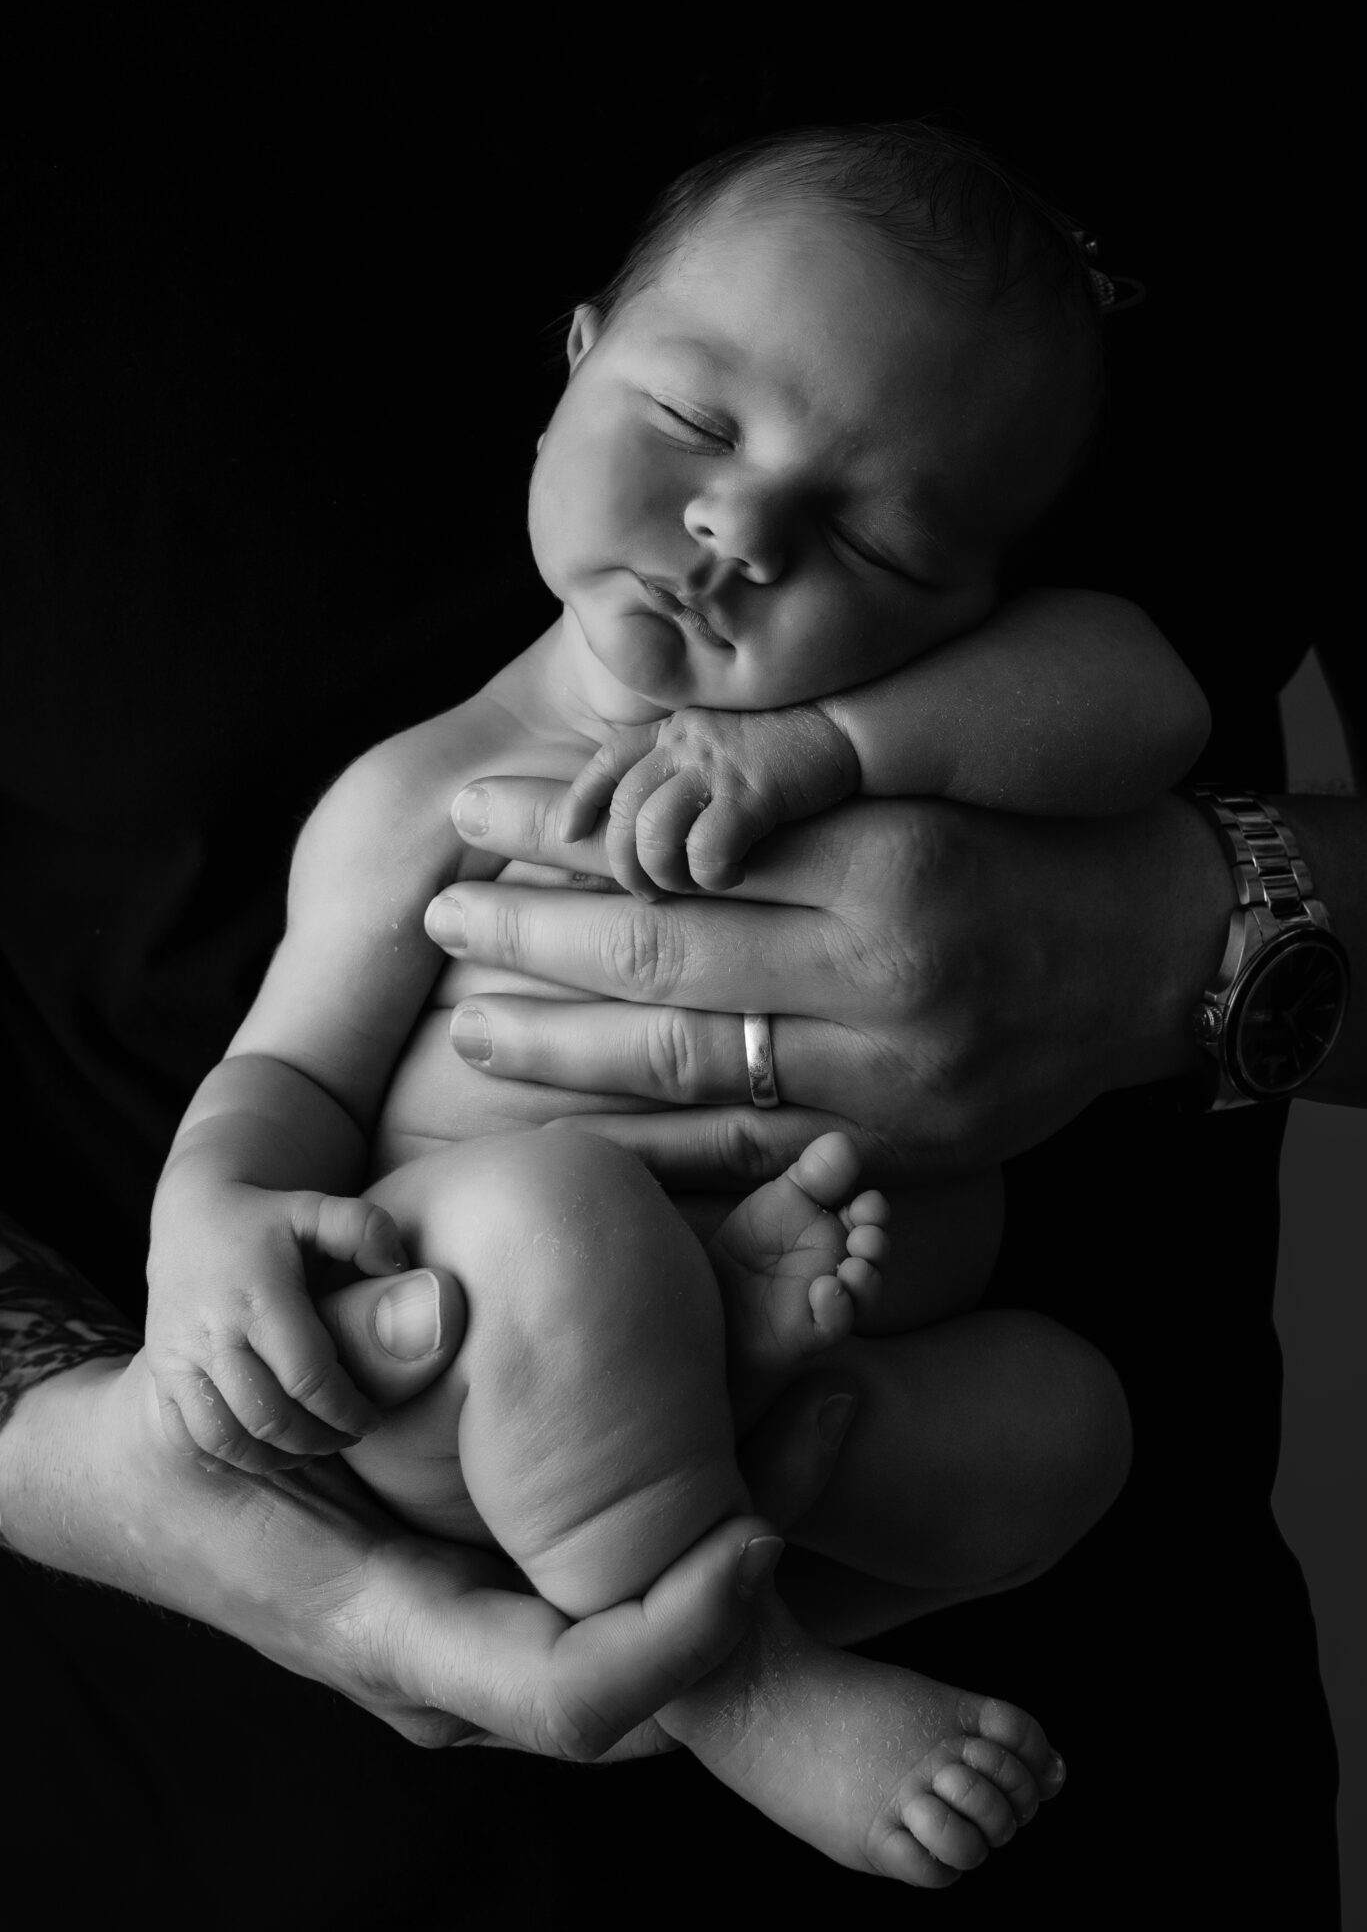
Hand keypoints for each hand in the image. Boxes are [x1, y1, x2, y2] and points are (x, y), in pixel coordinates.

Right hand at [5, 1265, 848, 1763]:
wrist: (140, 1493)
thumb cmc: (179, 1447)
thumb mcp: (224, 1390)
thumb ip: (320, 1344)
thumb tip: (438, 1314)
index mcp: (395, 1634)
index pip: (570, 1699)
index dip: (676, 1638)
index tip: (754, 1538)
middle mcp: (461, 1665)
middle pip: (649, 1675)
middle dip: (754, 1569)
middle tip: (830, 1412)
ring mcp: (489, 1632)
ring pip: (655, 1628)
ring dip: (747, 1520)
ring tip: (824, 1385)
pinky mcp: (508, 1587)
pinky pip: (626, 1576)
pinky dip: (697, 1502)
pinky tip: (752, 1390)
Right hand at [145, 1181, 413, 1470]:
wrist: (190, 1216)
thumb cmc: (268, 1220)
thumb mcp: (317, 1210)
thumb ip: (364, 1229)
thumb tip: (396, 1266)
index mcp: (257, 1298)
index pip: (307, 1378)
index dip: (347, 1409)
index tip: (373, 1418)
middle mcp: (211, 1333)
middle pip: (268, 1417)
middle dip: (318, 1438)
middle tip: (348, 1435)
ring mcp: (177, 1358)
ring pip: (224, 1438)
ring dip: (275, 1455)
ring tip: (311, 1446)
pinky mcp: (159, 1375)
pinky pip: (188, 1439)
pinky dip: (229, 1457)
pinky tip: (266, 1448)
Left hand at [432, 778, 1228, 1182]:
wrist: (1174, 955)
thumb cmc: (1042, 839)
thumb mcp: (929, 779)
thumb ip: (789, 794)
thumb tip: (632, 792)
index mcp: (888, 855)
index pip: (687, 841)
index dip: (567, 832)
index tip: (477, 814)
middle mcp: (885, 973)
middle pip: (664, 952)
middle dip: (530, 933)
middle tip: (441, 915)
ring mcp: (893, 1077)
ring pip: (691, 1065)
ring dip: (562, 1049)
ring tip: (469, 1030)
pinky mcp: (906, 1148)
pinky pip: (754, 1153)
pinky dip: (657, 1142)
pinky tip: (576, 1132)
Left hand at [558, 705, 859, 897]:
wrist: (855, 721)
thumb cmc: (796, 745)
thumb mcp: (731, 749)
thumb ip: (693, 777)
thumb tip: (663, 830)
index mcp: (675, 731)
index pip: (607, 762)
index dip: (581, 800)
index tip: (569, 835)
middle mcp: (685, 743)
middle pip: (622, 808)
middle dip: (619, 861)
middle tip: (645, 892)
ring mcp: (716, 765)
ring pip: (650, 830)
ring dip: (661, 872)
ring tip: (685, 889)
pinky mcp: (752, 790)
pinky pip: (705, 845)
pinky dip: (710, 873)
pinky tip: (732, 876)